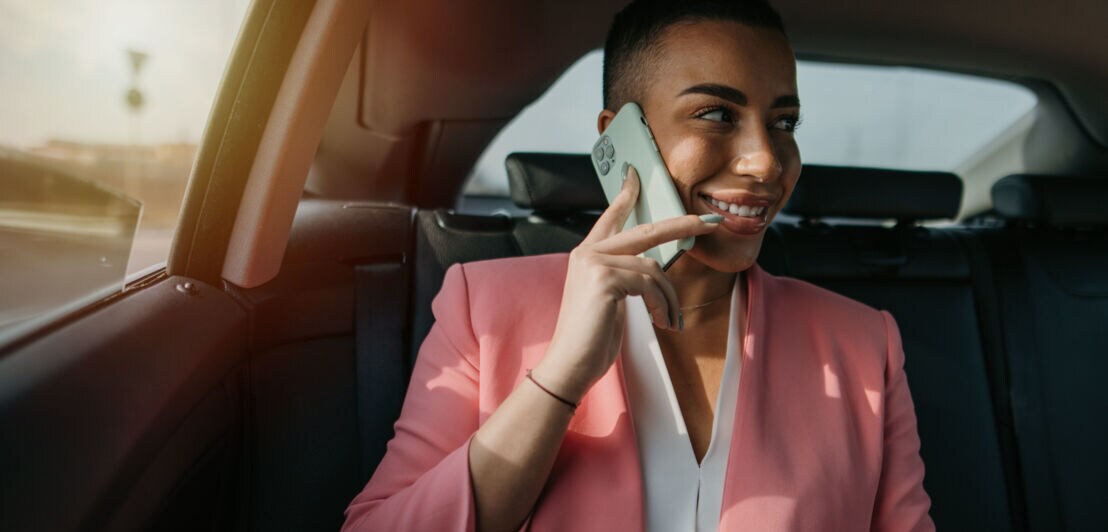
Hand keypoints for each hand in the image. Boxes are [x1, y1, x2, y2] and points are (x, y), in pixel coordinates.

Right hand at [532, 166, 720, 402]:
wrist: (569, 364)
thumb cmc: (590, 338)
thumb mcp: (608, 301)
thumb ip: (624, 278)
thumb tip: (655, 269)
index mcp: (586, 256)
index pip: (609, 217)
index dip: (625, 195)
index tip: (635, 175)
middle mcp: (587, 253)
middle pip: (645, 231)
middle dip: (682, 226)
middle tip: (709, 223)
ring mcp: (594, 263)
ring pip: (653, 267)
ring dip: (669, 297)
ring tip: (671, 320)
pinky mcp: (604, 278)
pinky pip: (650, 283)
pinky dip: (662, 304)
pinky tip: (660, 322)